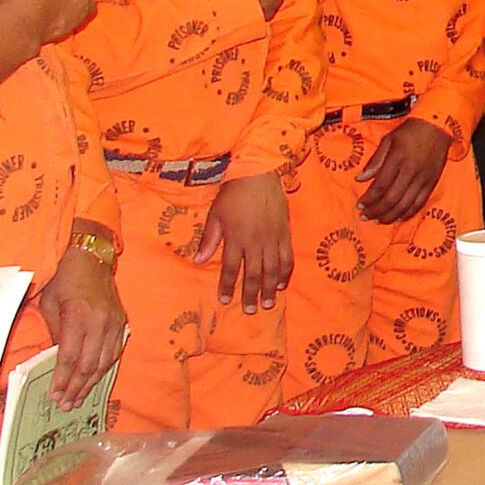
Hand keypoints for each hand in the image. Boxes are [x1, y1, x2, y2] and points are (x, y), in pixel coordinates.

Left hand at [35, 228, 126, 407]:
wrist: (91, 257)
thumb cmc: (63, 278)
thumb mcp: (49, 304)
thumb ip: (54, 333)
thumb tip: (55, 361)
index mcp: (78, 315)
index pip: (69, 357)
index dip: (61, 379)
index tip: (53, 394)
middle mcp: (99, 321)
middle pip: (88, 365)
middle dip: (75, 387)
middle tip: (65, 404)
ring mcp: (114, 322)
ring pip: (104, 362)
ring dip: (90, 383)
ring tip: (78, 399)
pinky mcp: (121, 322)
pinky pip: (114, 352)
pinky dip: (104, 369)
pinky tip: (93, 380)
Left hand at [195, 173, 291, 313]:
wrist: (258, 174)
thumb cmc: (233, 194)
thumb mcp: (215, 214)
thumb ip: (209, 239)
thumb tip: (198, 260)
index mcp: (236, 238)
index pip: (230, 268)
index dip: (226, 286)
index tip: (224, 300)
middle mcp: (256, 242)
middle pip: (253, 274)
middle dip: (250, 294)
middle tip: (249, 311)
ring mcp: (273, 239)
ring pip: (272, 270)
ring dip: (268, 289)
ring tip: (266, 303)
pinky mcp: (285, 233)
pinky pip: (287, 257)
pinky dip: (284, 272)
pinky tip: (280, 283)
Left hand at [355, 118, 449, 223]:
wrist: (438, 126)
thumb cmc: (410, 131)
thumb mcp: (388, 139)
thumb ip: (375, 160)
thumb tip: (360, 178)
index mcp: (398, 158)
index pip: (380, 185)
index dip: (369, 199)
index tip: (360, 205)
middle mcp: (411, 171)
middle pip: (391, 198)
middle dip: (376, 210)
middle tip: (365, 216)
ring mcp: (423, 179)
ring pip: (405, 204)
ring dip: (390, 216)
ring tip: (378, 220)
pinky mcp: (432, 183)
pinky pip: (419, 203)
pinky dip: (408, 213)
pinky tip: (398, 217)